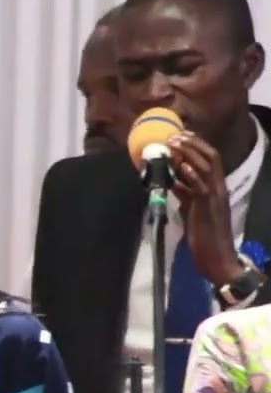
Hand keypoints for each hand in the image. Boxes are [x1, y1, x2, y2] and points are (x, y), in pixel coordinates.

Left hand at [169, 131, 245, 285]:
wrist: (217, 258)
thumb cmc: (204, 235)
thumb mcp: (192, 209)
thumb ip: (185, 194)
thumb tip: (173, 181)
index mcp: (216, 188)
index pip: (211, 159)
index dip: (197, 146)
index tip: (181, 136)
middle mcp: (219, 188)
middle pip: (211, 157)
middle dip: (193, 144)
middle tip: (175, 134)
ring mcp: (215, 197)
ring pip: (206, 167)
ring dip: (189, 153)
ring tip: (175, 143)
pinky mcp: (207, 208)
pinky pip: (201, 187)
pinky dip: (192, 175)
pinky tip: (182, 166)